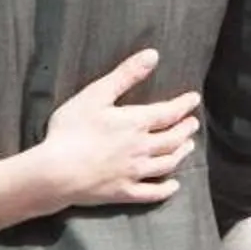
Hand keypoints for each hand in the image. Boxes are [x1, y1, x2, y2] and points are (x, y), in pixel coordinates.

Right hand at [29, 50, 200, 207]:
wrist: (56, 172)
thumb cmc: (71, 130)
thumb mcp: (96, 94)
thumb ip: (125, 75)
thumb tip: (153, 56)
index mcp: (136, 123)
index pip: (168, 113)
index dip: (184, 105)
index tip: (194, 99)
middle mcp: (142, 149)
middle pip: (172, 139)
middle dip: (185, 129)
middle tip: (193, 123)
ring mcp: (134, 173)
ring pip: (167, 164)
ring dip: (181, 154)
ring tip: (188, 146)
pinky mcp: (124, 193)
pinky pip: (152, 193)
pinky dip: (167, 189)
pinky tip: (174, 186)